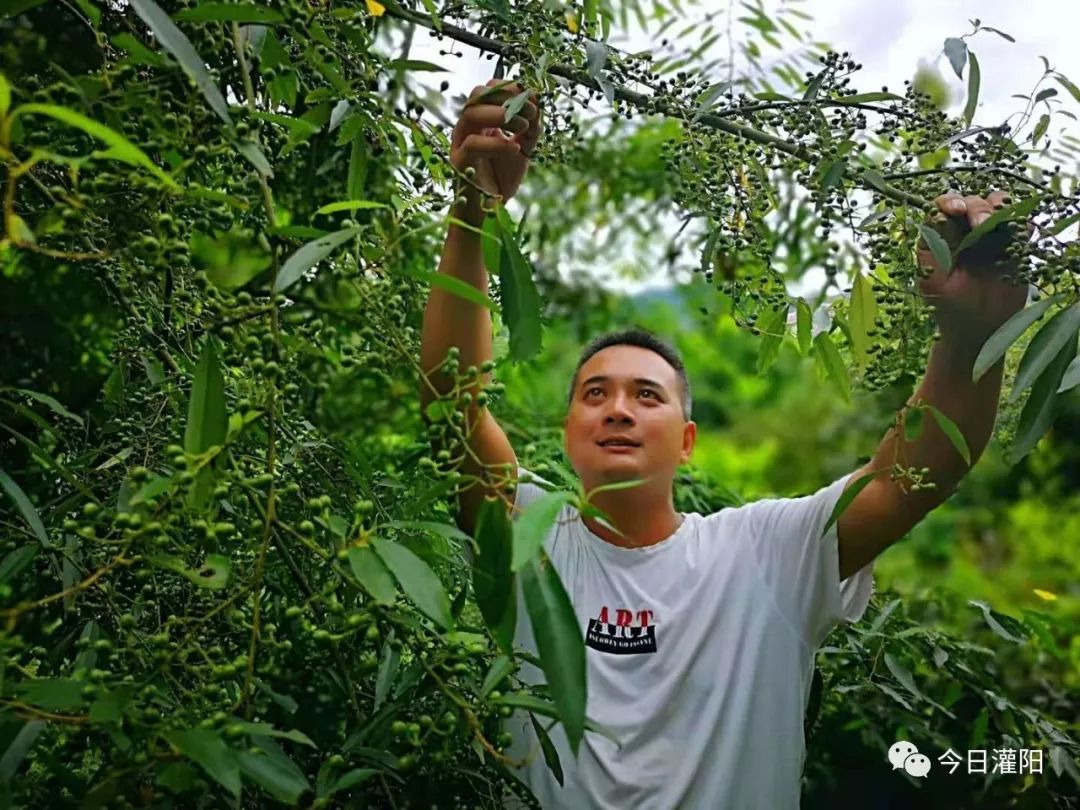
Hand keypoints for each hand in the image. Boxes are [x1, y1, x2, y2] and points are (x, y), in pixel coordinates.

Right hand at [450, 80, 541, 211]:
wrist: (490, 212)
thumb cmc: (502, 178)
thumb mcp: (523, 148)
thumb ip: (530, 128)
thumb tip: (537, 101)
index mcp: (481, 120)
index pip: (489, 90)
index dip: (511, 88)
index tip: (533, 97)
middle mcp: (468, 127)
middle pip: (476, 95)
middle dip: (505, 97)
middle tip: (529, 113)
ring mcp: (461, 143)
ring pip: (471, 114)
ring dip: (500, 115)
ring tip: (523, 126)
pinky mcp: (459, 163)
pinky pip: (473, 144)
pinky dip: (496, 144)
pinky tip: (515, 149)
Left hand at [916, 191, 1028, 348]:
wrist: (978, 329)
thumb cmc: (948, 307)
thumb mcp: (931, 280)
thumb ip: (930, 249)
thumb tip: (933, 216)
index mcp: (943, 236)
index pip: (943, 207)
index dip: (949, 200)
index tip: (955, 209)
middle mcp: (966, 231)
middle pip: (973, 202)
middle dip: (977, 207)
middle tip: (982, 225)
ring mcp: (992, 236)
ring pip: (999, 206)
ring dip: (1000, 207)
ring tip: (1000, 220)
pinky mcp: (1015, 245)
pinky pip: (1021, 225)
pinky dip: (1021, 222)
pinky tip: (1019, 231)